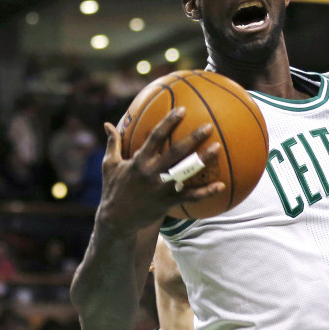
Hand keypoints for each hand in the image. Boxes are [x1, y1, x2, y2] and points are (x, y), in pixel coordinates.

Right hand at [97, 107, 224, 233]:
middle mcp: (152, 173)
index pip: (155, 137)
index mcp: (139, 161)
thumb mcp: (110, 165)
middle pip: (176, 152)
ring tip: (218, 148)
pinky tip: (221, 185)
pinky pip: (191, 197)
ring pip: (186, 172)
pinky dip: (206, 192)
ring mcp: (161, 188)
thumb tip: (106, 124)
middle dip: (193, 138)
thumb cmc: (114, 189)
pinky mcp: (168, 202)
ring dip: (203, 161)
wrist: (116, 220)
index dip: (168, 123)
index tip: (181, 109)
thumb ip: (113, 144)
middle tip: (209, 126)